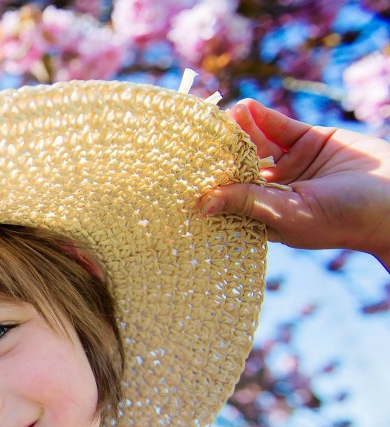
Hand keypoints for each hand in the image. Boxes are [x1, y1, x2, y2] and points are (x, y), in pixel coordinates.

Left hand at [201, 99, 389, 271]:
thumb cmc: (342, 218)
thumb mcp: (289, 212)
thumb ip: (247, 202)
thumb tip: (202, 204)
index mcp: (264, 215)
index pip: (228, 196)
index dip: (209, 182)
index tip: (184, 169)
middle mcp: (273, 190)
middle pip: (237, 167)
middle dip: (219, 152)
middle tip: (195, 136)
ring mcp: (290, 165)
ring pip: (255, 145)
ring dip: (238, 131)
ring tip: (221, 118)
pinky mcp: (308, 141)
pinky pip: (278, 128)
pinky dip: (262, 117)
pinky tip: (245, 108)